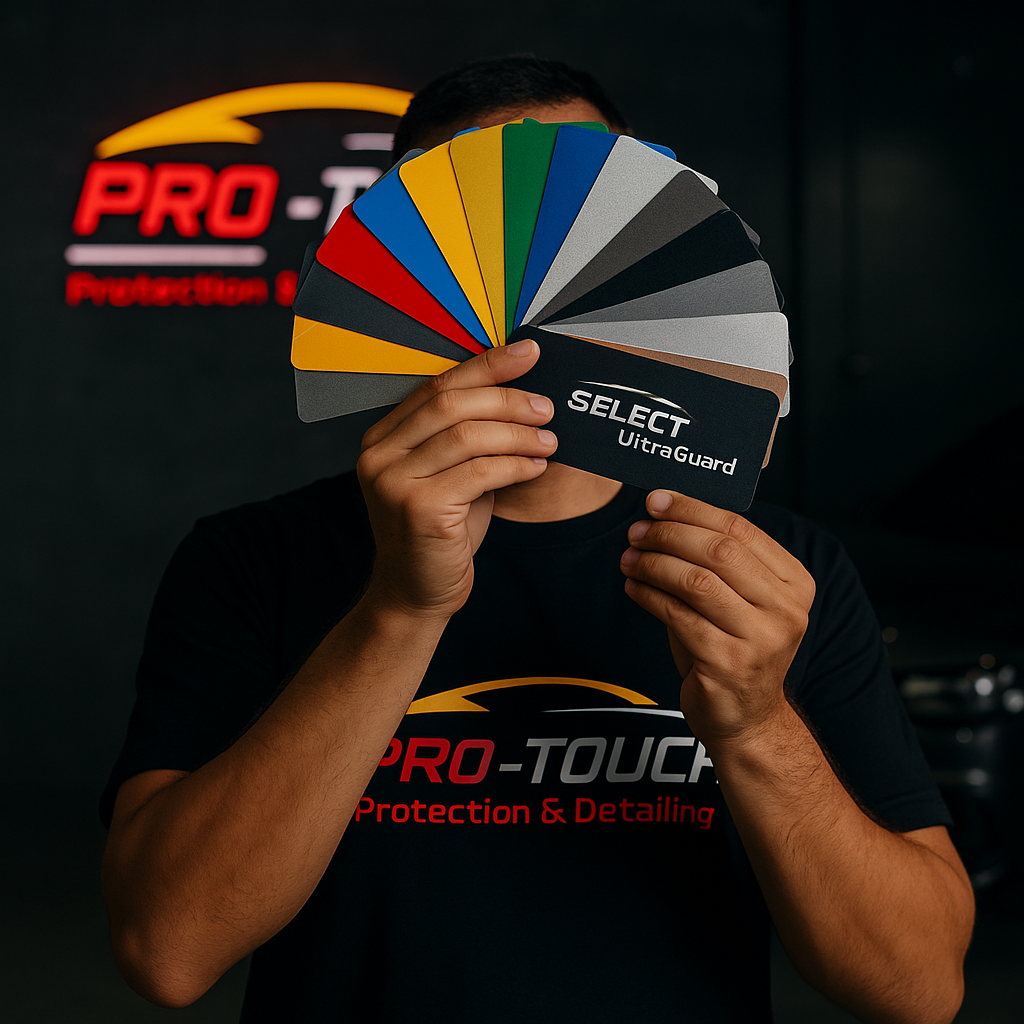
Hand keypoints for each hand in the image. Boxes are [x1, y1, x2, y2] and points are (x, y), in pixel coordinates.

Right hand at [357, 339, 556, 619]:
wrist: (416, 593)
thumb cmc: (440, 532)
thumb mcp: (450, 475)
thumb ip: (469, 436)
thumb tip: (523, 394)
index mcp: (382, 438)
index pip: (438, 386)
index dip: (486, 365)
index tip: (528, 352)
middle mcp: (379, 455)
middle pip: (451, 405)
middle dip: (507, 398)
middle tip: (547, 406)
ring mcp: (394, 482)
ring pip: (467, 436)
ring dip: (517, 433)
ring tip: (549, 439)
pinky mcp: (420, 509)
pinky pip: (479, 472)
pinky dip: (515, 464)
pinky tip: (537, 465)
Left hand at [620, 490, 814, 745]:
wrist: (745, 719)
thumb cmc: (733, 647)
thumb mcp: (739, 600)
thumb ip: (718, 561)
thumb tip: (667, 510)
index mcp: (795, 583)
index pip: (741, 529)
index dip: (693, 509)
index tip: (657, 500)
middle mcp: (786, 609)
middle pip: (719, 551)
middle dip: (669, 533)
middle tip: (636, 530)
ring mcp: (761, 639)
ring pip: (697, 581)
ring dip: (654, 564)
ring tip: (629, 559)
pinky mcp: (728, 664)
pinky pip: (678, 616)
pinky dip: (649, 595)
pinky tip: (633, 588)